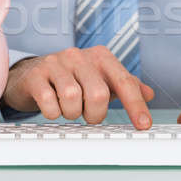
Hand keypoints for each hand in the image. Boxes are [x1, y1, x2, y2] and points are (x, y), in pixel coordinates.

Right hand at [1, 46, 154, 129]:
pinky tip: (52, 107)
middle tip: (88, 114)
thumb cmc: (72, 78)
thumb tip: (149, 94)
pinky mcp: (36, 75)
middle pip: (98, 94)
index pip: (124, 81)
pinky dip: (53, 113)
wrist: (31, 73)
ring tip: (69, 108)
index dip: (135, 105)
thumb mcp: (100, 79)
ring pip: (72, 98)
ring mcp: (55, 63)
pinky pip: (49, 102)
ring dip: (73, 113)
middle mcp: (79, 56)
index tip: (143, 125)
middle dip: (95, 113)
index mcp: (100, 56)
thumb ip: (125, 85)